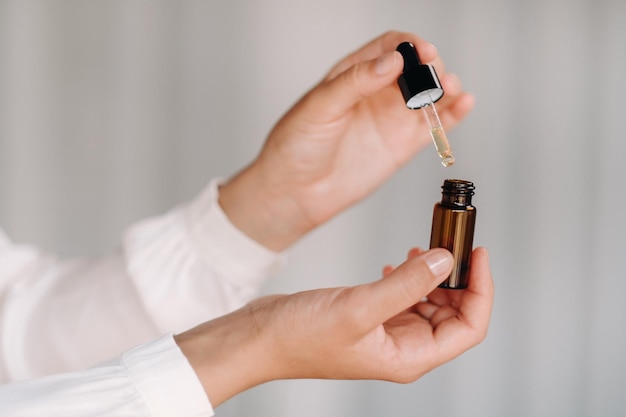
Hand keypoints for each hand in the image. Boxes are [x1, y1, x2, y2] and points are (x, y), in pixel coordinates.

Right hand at [175, 247, 492, 406]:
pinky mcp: (370, 315)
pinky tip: (396, 262)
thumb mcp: (359, 308)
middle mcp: (403, 347)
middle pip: (453, 313)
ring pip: (429, 302)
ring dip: (432, 274)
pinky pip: (403, 295)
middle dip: (458, 278)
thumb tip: (445, 261)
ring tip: (424, 248)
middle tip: (453, 242)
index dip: (481, 291)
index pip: (468, 328)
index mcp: (409, 357)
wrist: (261, 338)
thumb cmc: (300, 338)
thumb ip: (406, 284)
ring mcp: (386, 331)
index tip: (478, 256)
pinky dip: (408, 276)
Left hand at [219, 31, 474, 250]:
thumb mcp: (320, 106)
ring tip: (451, 88)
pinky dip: (452, 114)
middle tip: (434, 74)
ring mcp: (392, 119)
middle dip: (430, 66)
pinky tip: (464, 104)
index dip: (408, 45)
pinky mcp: (403, 145)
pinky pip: (434, 125)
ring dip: (446, 87)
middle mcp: (377, 93)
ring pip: (430, 94)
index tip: (419, 51)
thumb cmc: (296, 146)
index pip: (389, 47)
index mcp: (353, 74)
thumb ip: (356, 81)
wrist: (295, 192)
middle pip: (416, 67)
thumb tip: (391, 61)